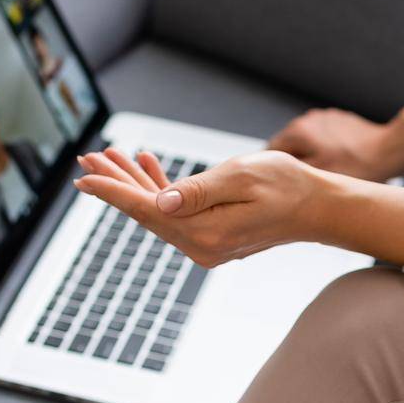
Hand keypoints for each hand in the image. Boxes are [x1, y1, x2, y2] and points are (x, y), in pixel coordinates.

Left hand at [73, 147, 328, 267]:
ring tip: (110, 157)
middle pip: (146, 211)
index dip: (113, 191)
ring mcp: (206, 243)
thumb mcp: (242, 177)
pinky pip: (176, 212)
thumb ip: (199, 190)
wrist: (319, 207)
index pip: (147, 210)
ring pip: (158, 210)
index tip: (85, 176)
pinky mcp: (212, 235)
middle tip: (88, 158)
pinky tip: (147, 167)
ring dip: (134, 183)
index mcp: (206, 233)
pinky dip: (159, 189)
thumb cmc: (287, 185)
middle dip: (116, 184)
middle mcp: (201, 245)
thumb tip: (160, 202)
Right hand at [265, 107, 394, 180]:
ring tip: (325, 170)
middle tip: (306, 180)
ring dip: (310, 154)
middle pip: (288, 145)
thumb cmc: (356, 166)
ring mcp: (324, 117)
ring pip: (306, 140)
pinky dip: (325, 147)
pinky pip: (323, 136)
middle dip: (293, 161)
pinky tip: (337, 160)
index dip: (272, 169)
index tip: (279, 182)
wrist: (388, 150)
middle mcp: (308, 119)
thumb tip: (272, 172)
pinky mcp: (338, 120)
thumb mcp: (317, 176)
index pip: (269, 150)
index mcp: (298, 131)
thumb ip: (289, 172)